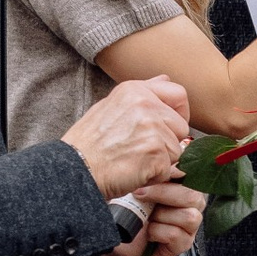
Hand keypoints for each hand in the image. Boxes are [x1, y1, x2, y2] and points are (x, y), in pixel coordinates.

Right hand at [64, 74, 190, 198]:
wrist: (74, 169)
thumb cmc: (89, 144)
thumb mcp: (110, 106)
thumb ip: (141, 94)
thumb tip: (166, 79)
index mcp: (135, 90)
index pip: (178, 94)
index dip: (180, 114)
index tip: (170, 127)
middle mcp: (146, 104)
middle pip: (181, 127)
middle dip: (167, 143)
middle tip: (140, 150)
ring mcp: (152, 127)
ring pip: (176, 150)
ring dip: (160, 161)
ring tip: (132, 160)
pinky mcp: (156, 152)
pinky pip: (168, 168)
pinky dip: (154, 176)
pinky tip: (133, 171)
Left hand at [109, 175, 206, 255]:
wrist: (113, 231)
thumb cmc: (125, 204)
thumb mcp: (139, 180)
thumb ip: (157, 166)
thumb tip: (173, 148)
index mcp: (184, 184)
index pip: (194, 175)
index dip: (176, 173)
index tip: (156, 172)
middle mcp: (191, 204)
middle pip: (194, 195)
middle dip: (163, 193)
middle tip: (140, 193)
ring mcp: (189, 226)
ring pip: (190, 216)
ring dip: (161, 215)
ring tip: (145, 216)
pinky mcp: (182, 244)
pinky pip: (176, 234)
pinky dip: (157, 232)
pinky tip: (147, 232)